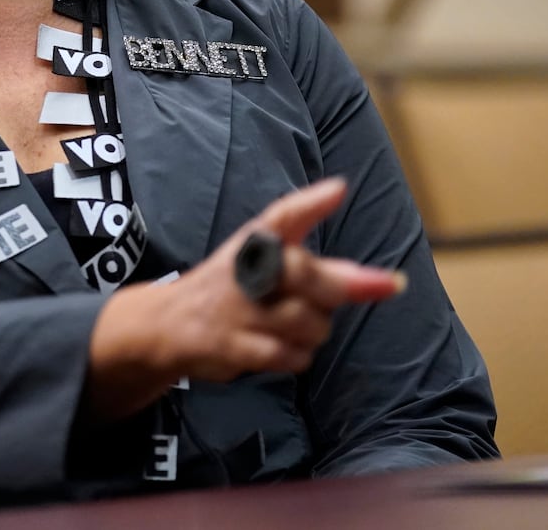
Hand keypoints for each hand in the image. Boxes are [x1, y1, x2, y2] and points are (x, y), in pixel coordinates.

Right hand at [84, 178, 404, 418]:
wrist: (169, 323)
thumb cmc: (233, 286)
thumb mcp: (263, 255)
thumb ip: (314, 249)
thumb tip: (361, 230)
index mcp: (256, 240)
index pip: (282, 215)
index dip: (312, 203)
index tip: (339, 190)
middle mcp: (247, 268)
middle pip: (308, 274)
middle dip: (345, 287)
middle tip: (379, 287)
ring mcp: (238, 308)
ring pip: (310, 322)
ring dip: (315, 331)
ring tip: (294, 326)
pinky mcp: (232, 345)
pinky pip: (290, 356)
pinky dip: (295, 356)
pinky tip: (281, 348)